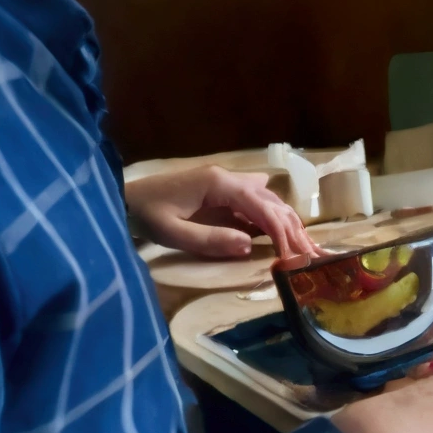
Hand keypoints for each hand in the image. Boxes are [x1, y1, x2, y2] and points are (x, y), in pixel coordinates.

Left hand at [125, 164, 312, 261]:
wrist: (122, 200)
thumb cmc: (143, 214)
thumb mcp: (172, 232)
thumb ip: (210, 240)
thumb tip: (249, 246)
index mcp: (217, 183)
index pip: (259, 204)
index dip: (279, 229)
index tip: (293, 252)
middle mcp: (227, 179)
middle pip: (269, 200)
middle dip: (291, 227)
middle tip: (311, 253)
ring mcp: (224, 186)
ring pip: (266, 201)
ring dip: (286, 223)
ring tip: (305, 246)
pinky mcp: (220, 196)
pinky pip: (253, 206)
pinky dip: (271, 221)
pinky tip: (283, 237)